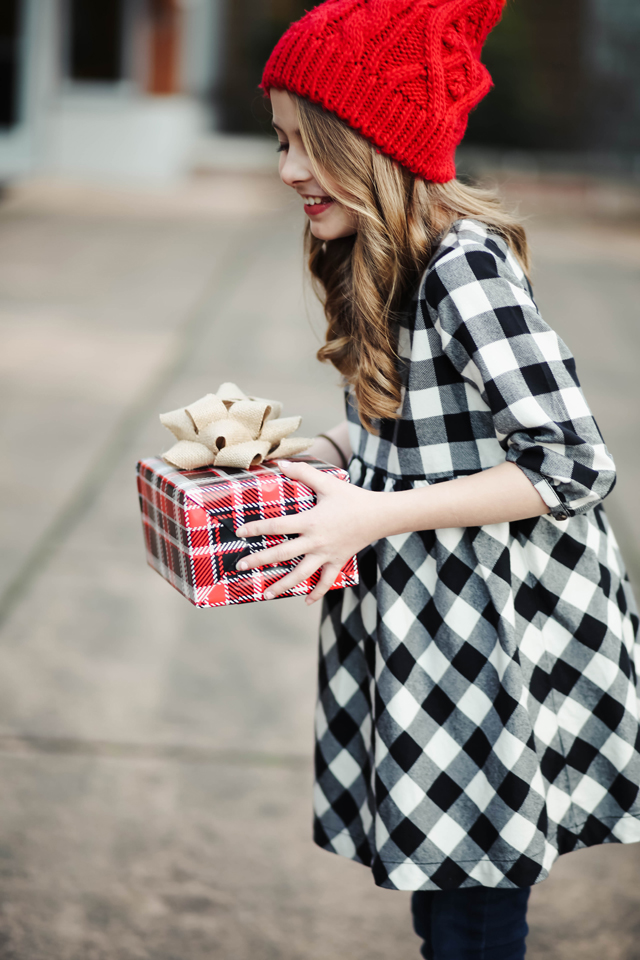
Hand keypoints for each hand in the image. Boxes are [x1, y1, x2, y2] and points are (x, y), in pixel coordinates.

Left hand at [234, 460, 378, 603]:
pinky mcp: (337, 562)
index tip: (240, 532)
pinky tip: (306, 601)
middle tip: (240, 566)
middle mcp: (315, 541)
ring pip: (301, 575)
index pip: (277, 526)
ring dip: (282, 585)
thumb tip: (281, 463)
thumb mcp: (327, 482)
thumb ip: (303, 472)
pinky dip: (317, 592)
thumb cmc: (352, 498)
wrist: (379, 516)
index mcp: (310, 521)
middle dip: (259, 561)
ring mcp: (326, 555)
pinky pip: (326, 581)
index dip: (256, 529)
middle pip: (282, 554)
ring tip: (265, 594)